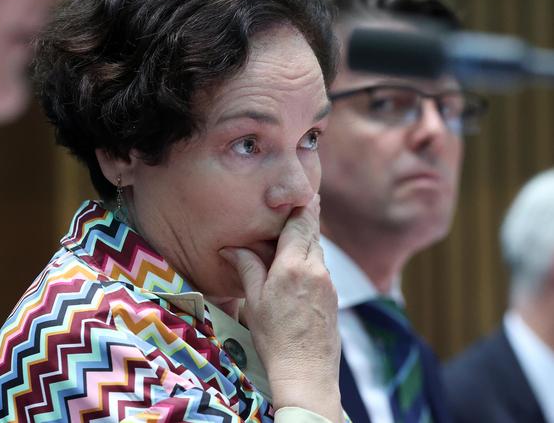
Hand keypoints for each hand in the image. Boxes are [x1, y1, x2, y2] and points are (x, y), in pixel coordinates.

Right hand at [219, 195, 342, 421]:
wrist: (307, 374)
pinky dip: (313, 259)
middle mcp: (316, 269)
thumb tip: (232, 248)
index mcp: (293, 266)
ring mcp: (328, 283)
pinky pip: (322, 268)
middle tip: (308, 200)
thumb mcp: (254, 301)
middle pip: (313, 234)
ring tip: (298, 233)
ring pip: (319, 251)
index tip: (306, 190)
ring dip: (309, 240)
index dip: (302, 206)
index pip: (300, 225)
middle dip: (308, 217)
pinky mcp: (333, 297)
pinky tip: (301, 265)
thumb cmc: (274, 338)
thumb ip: (247, 268)